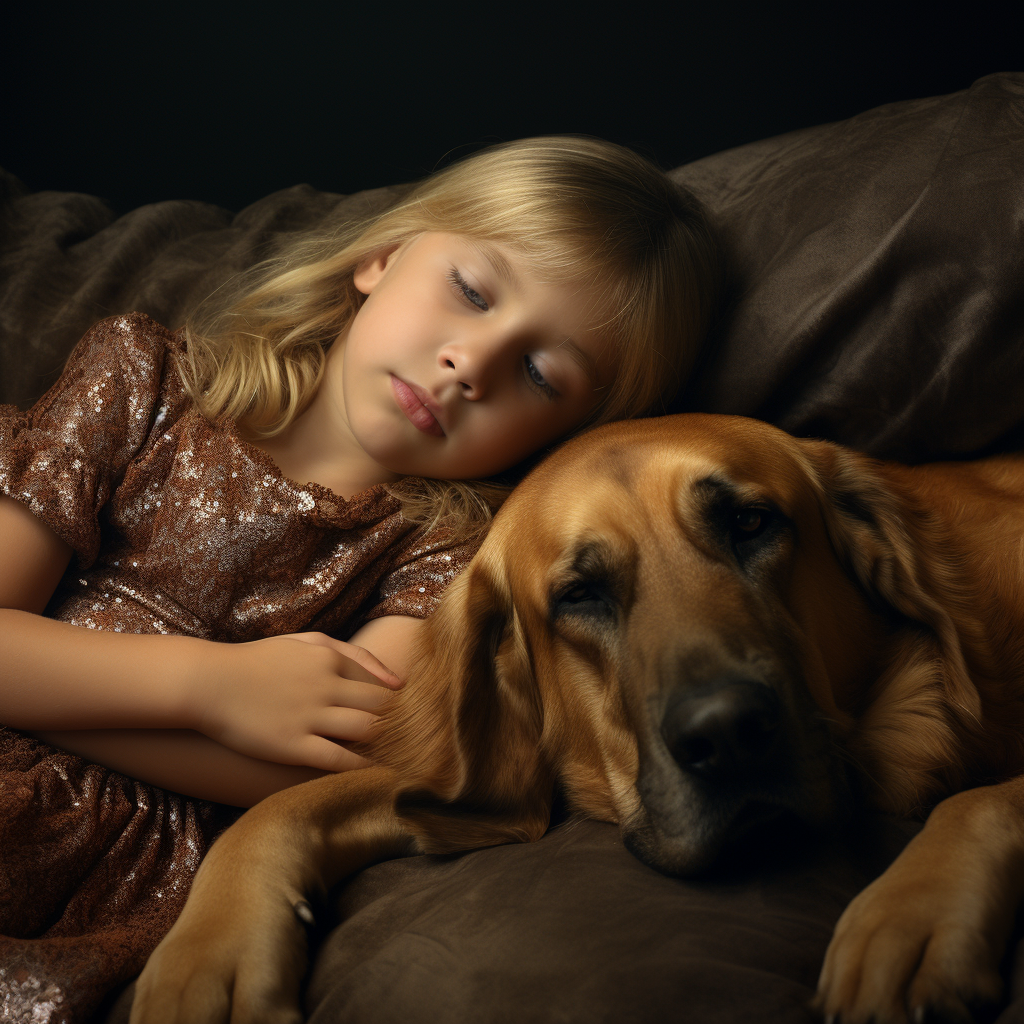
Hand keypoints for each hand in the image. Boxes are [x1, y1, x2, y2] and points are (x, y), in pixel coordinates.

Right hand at [193, 632, 401, 771]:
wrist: (208, 684)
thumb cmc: (258, 661)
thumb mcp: (305, 642)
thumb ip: (350, 653)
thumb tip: (395, 679)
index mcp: (329, 659)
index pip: (379, 683)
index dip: (395, 702)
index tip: (406, 715)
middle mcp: (325, 686)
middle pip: (380, 706)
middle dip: (397, 722)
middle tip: (409, 739)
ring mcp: (309, 716)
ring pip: (365, 730)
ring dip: (382, 742)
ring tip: (393, 755)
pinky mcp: (292, 745)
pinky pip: (339, 760)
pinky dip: (362, 767)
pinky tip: (373, 773)